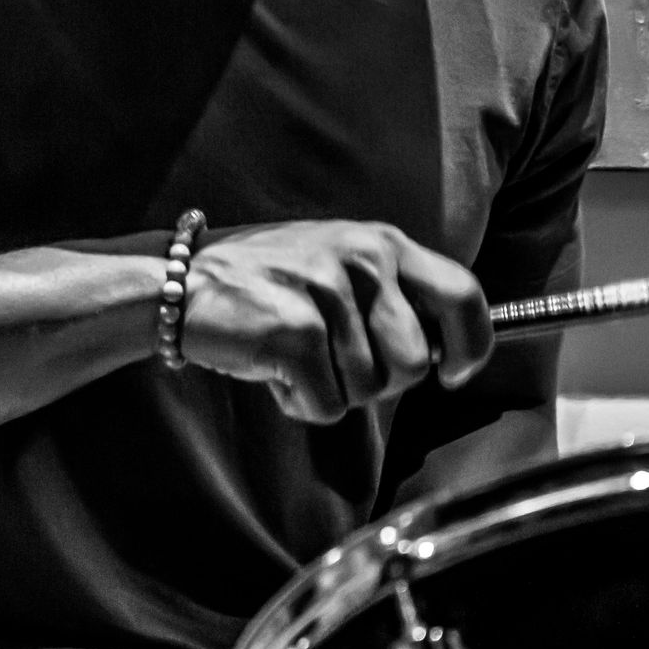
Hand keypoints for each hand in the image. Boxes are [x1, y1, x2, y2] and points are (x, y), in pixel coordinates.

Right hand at [179, 222, 490, 422]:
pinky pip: (326, 406)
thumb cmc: (265, 282)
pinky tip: (271, 367)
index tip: (453, 373)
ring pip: (369, 390)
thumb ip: (391, 294)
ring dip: (332, 390)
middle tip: (333, 359)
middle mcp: (363, 259)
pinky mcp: (296, 330)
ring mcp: (329, 291)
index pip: (464, 294)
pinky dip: (298, 403)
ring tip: (294, 354)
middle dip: (379, 380)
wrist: (178, 281)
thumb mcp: (338, 264)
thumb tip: (448, 351)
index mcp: (381, 242)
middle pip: (415, 362)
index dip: (470, 346)